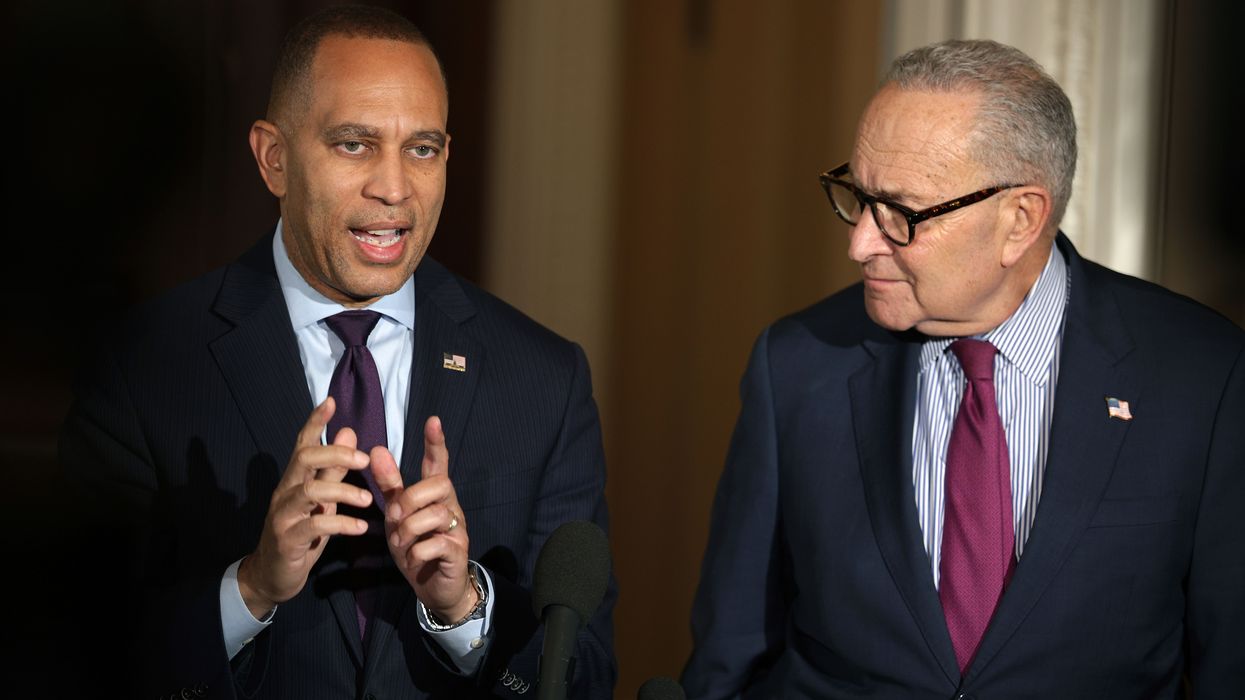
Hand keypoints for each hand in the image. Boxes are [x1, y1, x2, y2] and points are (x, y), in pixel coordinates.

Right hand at [237, 398, 373, 617]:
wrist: (273, 575)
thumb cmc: (301, 532)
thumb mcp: (321, 499)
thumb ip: (334, 469)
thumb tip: (349, 432)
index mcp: (294, 479)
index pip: (302, 443)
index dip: (315, 422)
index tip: (331, 401)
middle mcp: (285, 491)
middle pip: (304, 459)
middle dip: (335, 454)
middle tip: (364, 459)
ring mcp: (283, 515)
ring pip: (309, 491)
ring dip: (343, 491)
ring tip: (367, 499)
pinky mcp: (287, 539)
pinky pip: (315, 525)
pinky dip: (341, 524)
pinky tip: (361, 528)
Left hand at [371, 416, 476, 622]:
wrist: (434, 589)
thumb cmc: (415, 546)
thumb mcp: (397, 516)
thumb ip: (389, 485)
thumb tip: (377, 449)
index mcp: (434, 495)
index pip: (438, 463)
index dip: (436, 443)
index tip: (433, 421)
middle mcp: (450, 506)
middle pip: (438, 484)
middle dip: (410, 499)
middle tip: (394, 517)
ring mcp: (457, 528)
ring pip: (434, 514)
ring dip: (409, 529)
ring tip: (400, 543)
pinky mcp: (457, 551)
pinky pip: (436, 543)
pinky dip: (417, 551)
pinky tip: (413, 558)